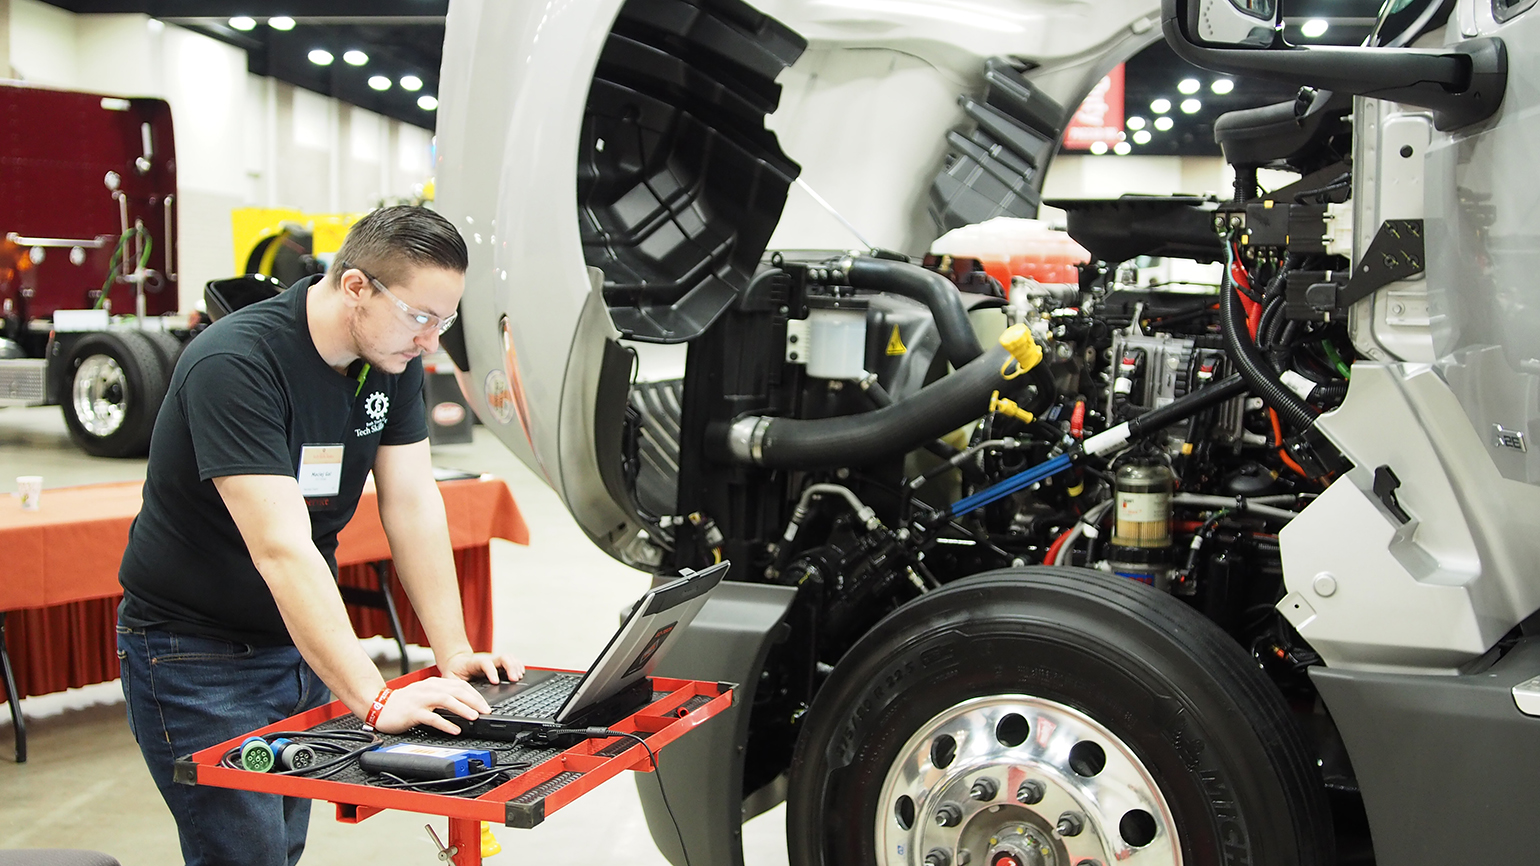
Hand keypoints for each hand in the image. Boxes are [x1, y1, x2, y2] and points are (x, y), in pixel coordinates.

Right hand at [369, 676, 491, 735]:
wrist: (379, 706)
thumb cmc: (403, 703)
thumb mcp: (425, 695)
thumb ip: (442, 697)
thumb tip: (464, 706)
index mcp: (433, 684)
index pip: (459, 685)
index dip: (475, 694)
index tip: (486, 705)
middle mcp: (428, 689)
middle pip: (456, 691)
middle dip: (474, 701)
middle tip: (486, 711)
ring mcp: (420, 700)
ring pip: (446, 701)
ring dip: (462, 709)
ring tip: (474, 717)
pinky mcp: (412, 712)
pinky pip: (432, 717)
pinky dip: (445, 723)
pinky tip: (455, 729)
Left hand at [439, 650, 524, 684]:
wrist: (456, 662)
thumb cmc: (454, 673)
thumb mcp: (450, 680)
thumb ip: (454, 687)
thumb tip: (457, 700)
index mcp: (474, 664)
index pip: (485, 663)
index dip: (491, 671)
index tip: (495, 681)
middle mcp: (487, 660)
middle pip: (502, 657)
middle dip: (510, 667)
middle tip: (514, 679)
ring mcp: (494, 661)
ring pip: (509, 658)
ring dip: (516, 666)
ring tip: (519, 677)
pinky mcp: (499, 664)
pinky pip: (512, 661)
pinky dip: (518, 666)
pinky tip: (521, 673)